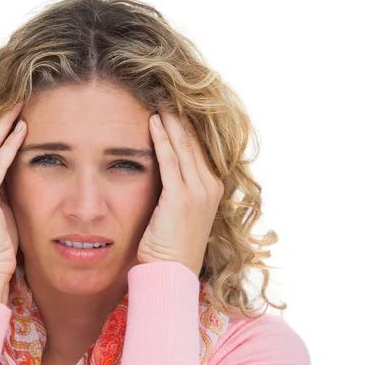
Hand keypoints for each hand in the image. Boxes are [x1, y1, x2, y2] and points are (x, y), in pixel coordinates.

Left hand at [137, 111, 223, 275]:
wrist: (172, 272)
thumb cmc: (171, 245)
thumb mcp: (180, 212)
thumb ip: (176, 189)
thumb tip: (163, 172)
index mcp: (211, 188)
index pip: (197, 148)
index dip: (184, 126)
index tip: (172, 105)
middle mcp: (209, 186)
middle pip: (193, 142)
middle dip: (178, 116)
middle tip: (165, 92)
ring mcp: (198, 191)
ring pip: (183, 146)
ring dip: (170, 121)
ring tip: (159, 98)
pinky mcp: (181, 197)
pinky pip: (170, 160)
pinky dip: (161, 139)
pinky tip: (153, 121)